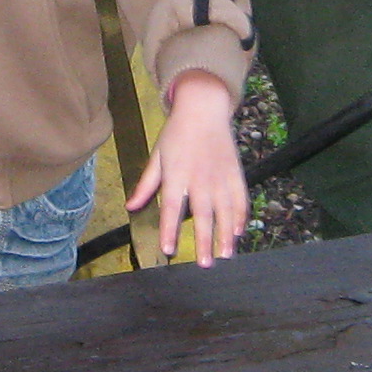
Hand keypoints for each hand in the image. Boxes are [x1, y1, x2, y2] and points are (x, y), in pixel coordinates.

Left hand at [126, 70, 248, 266]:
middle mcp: (199, 177)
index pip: (171, 208)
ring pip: (225, 210)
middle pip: (202, 214)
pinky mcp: (235, 172)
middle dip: (204, 240)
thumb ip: (146, 184)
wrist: (203, 108)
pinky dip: (240, 216)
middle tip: (205, 263)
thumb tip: (131, 206)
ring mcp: (220, 175)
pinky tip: (238, 232)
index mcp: (176, 174)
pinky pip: (240, 198)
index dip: (170, 230)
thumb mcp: (157, 156)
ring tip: (225, 255)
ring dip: (226, 234)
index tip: (169, 250)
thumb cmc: (176, 133)